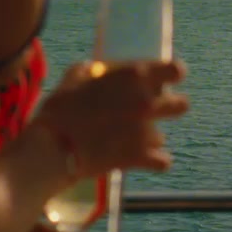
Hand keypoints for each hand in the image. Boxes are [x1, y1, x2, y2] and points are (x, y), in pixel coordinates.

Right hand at [34, 59, 187, 179]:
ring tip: (128, 140)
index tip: (167, 79)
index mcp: (133, 77)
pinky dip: (154, 161)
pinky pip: (162, 161)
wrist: (51, 150)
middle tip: (151, 112)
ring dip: (149, 138)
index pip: (175, 70)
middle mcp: (146, 101)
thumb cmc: (59, 110)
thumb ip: (91, 72)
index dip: (173, 74)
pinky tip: (143, 160)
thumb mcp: (72, 79)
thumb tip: (95, 69)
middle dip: (169, 108)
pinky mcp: (140, 157)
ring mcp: (145, 131)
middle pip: (180, 104)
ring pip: (162, 135)